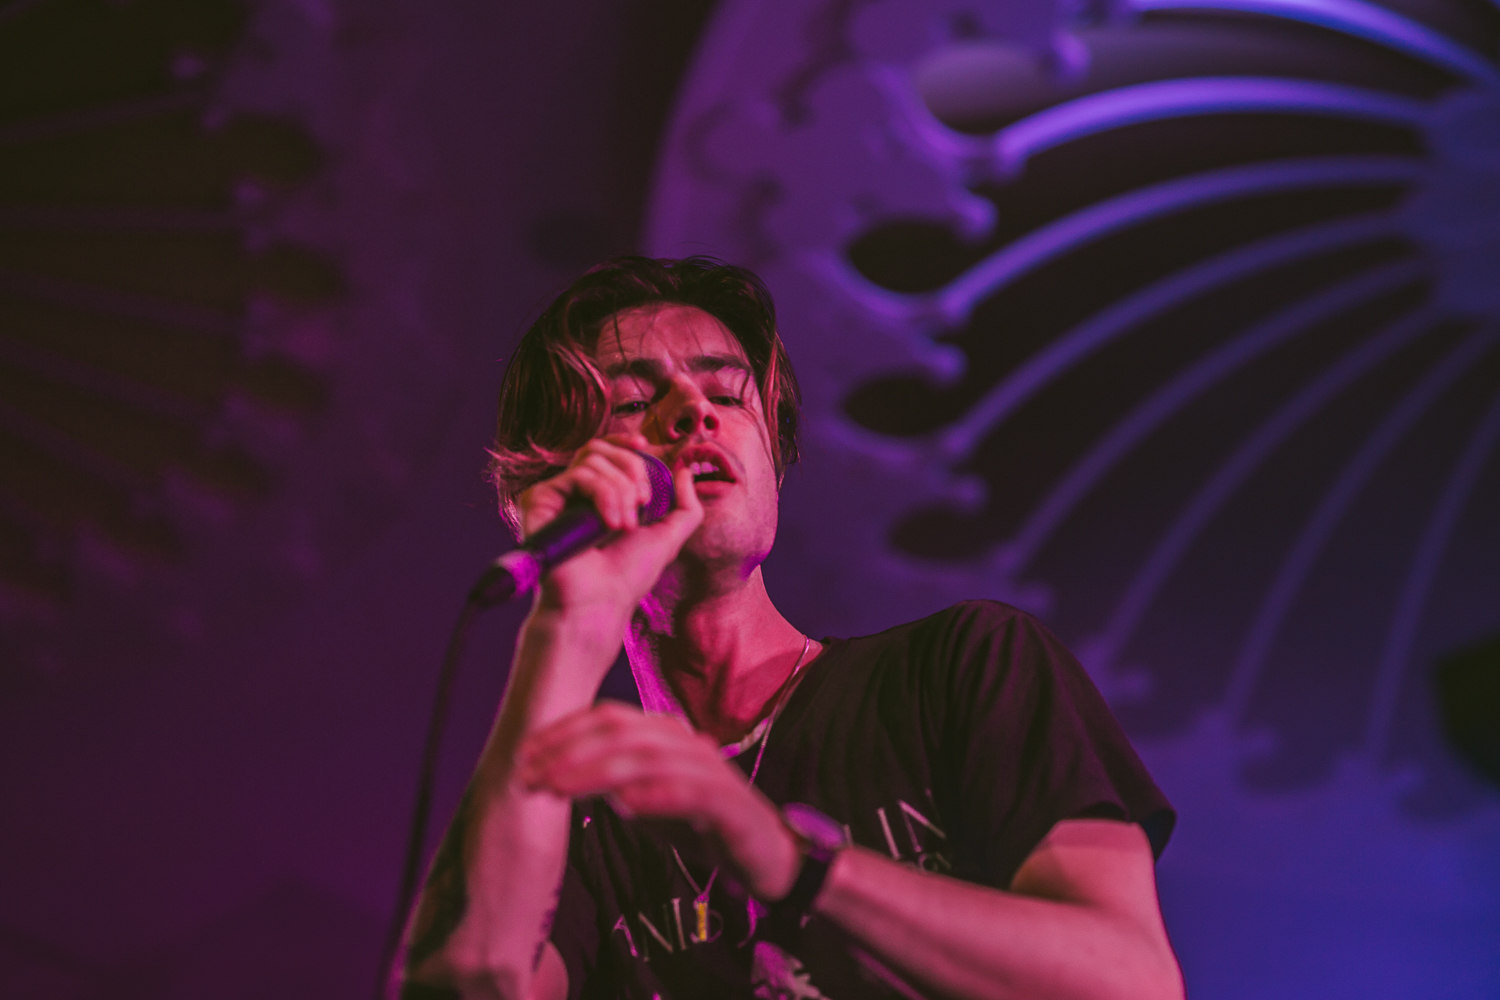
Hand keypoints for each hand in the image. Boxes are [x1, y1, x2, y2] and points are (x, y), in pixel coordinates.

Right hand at [515, 434, 702, 625]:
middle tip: (642, 501)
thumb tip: (684, 471)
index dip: (622, 442)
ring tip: (625, 526)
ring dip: (620, 490)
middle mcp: (574, 493)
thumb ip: (685, 506)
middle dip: (632, 467)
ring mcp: (556, 495)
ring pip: (593, 460)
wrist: (601, 601)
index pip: (605, 452)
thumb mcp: (669, 537)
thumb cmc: (628, 576)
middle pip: (600, 448)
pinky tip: (609, 524)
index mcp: (599, 496)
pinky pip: (578, 475)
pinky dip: (604, 494)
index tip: (643, 444)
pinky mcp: (539, 500)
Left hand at [517, 701, 801, 900]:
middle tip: (531, 774)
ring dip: (597, 772)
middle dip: (569, 750)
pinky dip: (658, 795)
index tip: (525, 754)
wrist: (767, 856)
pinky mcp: (732, 807)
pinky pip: (693, 793)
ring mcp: (712, 773)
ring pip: (649, 757)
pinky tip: (626, 805)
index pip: (609, 718)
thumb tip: (562, 772)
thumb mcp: (647, 798)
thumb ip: (613, 781)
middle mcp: (688, 744)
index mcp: (666, 736)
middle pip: (623, 731)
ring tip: (559, 789)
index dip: (563, 731)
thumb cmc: (702, 825)